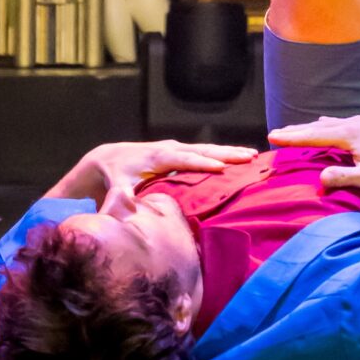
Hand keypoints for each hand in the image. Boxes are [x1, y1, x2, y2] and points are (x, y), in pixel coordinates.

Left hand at [65, 138, 258, 203]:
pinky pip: (204, 152)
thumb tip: (120, 211)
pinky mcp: (179, 153)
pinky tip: (238, 157)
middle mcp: (171, 149)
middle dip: (225, 153)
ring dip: (229, 151)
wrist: (108, 158)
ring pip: (207, 149)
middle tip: (249, 156)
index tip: (222, 167)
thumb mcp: (115, 186)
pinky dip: (222, 154)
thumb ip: (118, 198)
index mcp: (158, 158)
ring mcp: (176, 149)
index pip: (184, 160)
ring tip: (251, 155)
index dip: (202, 163)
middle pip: (202, 150)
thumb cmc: (114, 176)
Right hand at [266, 114, 359, 195]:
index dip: (293, 137)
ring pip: (331, 123)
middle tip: (276, 132)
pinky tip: (327, 126)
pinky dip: (327, 126)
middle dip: (297, 130)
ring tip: (296, 131)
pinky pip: (342, 122)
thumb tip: (320, 178)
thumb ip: (343, 178)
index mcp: (350, 134)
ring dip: (312, 128)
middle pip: (320, 126)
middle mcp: (355, 123)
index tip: (273, 136)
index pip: (315, 135)